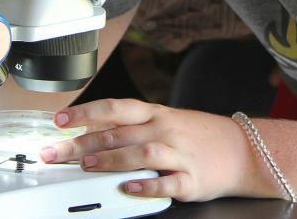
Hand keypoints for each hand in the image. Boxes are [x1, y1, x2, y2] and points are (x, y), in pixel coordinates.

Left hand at [38, 99, 256, 201]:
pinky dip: (147, 185)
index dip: (86, 113)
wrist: (241, 149)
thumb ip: (135, 127)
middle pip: (120, 132)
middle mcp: (165, 129)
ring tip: (87, 165)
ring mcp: (179, 154)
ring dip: (112, 159)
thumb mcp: (168, 121)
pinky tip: (130, 188)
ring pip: (141, 153)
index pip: (116, 108)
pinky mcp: (191, 179)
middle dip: (83, 142)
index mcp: (157, 114)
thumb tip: (94, 133)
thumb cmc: (199, 135)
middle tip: (55, 152)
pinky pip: (167, 182)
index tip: (59, 120)